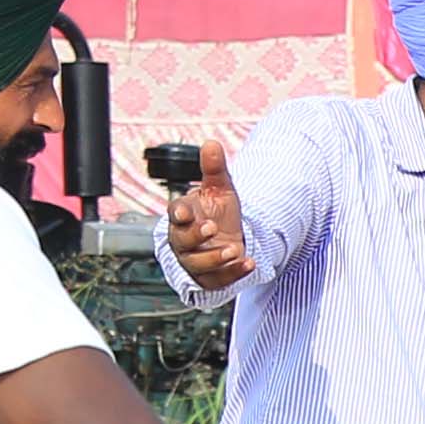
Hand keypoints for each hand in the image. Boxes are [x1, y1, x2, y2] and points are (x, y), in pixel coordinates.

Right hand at [164, 141, 253, 291]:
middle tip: (212, 227)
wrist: (226, 239)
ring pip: (198, 263)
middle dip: (195, 235)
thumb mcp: (219, 189)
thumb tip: (211, 143)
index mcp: (182, 215)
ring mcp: (194, 260)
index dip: (178, 213)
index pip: (175, 213)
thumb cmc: (216, 212)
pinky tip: (250, 263)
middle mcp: (183, 239)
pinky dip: (233, 274)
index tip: (184, 213)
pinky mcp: (209, 278)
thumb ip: (214, 169)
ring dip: (215, 258)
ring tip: (235, 249)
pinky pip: (217, 280)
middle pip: (182, 240)